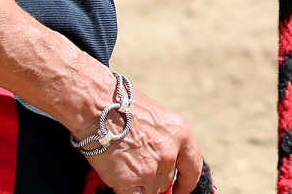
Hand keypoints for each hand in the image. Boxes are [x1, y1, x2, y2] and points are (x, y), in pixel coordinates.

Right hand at [84, 84, 203, 193]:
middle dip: (154, 179)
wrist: (98, 107)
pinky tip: (118, 178)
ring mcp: (151, 170)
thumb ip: (164, 139)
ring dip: (140, 184)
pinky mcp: (131, 181)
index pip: (193, 167)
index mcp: (180, 134)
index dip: (186, 182)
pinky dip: (127, 190)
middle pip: (167, 180)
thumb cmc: (122, 106)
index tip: (180, 190)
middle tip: (138, 169)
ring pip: (151, 191)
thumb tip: (162, 157)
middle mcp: (170, 154)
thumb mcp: (155, 117)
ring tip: (124, 167)